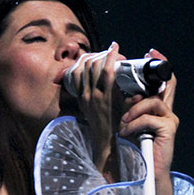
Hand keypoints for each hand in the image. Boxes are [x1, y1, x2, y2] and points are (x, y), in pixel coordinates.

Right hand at [65, 42, 125, 171]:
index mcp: (80, 96)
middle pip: (86, 64)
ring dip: (106, 56)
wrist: (106, 141)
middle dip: (98, 54)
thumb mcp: (87, 109)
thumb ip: (86, 94)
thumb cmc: (101, 124)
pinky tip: (117, 53)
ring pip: (95, 66)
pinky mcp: (106, 97)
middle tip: (112, 53)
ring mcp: (95, 95)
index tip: (96, 56)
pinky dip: (111, 59)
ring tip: (117, 55)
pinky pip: (106, 73)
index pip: (76, 70)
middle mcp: (85, 94)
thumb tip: (89, 80)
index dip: (86, 58)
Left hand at [118, 48, 178, 194]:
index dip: (160, 64)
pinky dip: (134, 124)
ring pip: (151, 101)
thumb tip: (117, 89)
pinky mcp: (168, 129)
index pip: (164, 81)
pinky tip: (127, 133)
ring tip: (123, 123)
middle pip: (166, 84)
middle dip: (150, 76)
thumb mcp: (131, 125)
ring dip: (133, 110)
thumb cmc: (136, 152)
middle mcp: (167, 111)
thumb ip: (129, 109)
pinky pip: (149, 118)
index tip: (151, 51)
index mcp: (158, 109)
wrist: (147, 176)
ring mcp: (170, 120)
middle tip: (135, 73)